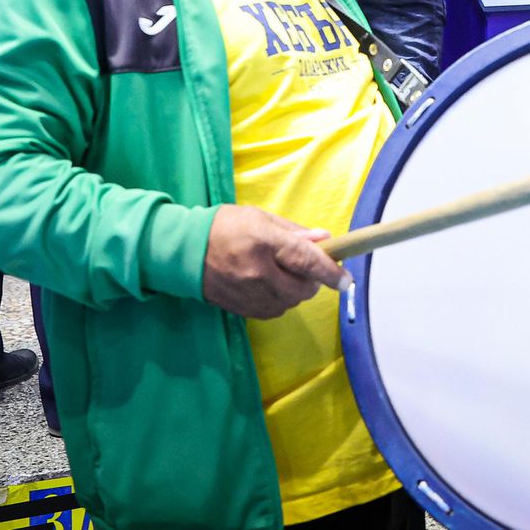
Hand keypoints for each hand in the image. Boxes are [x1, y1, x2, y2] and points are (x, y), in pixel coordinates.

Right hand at [202, 204, 347, 319]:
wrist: (183, 251)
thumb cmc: (224, 227)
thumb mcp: (260, 218)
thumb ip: (294, 232)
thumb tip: (324, 240)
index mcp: (263, 242)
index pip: (306, 261)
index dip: (330, 272)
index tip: (347, 280)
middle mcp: (257, 272)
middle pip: (302, 288)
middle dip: (313, 281)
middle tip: (306, 267)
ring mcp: (248, 294)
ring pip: (290, 302)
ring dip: (296, 291)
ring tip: (282, 274)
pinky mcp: (241, 309)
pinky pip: (274, 311)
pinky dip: (280, 300)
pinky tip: (269, 285)